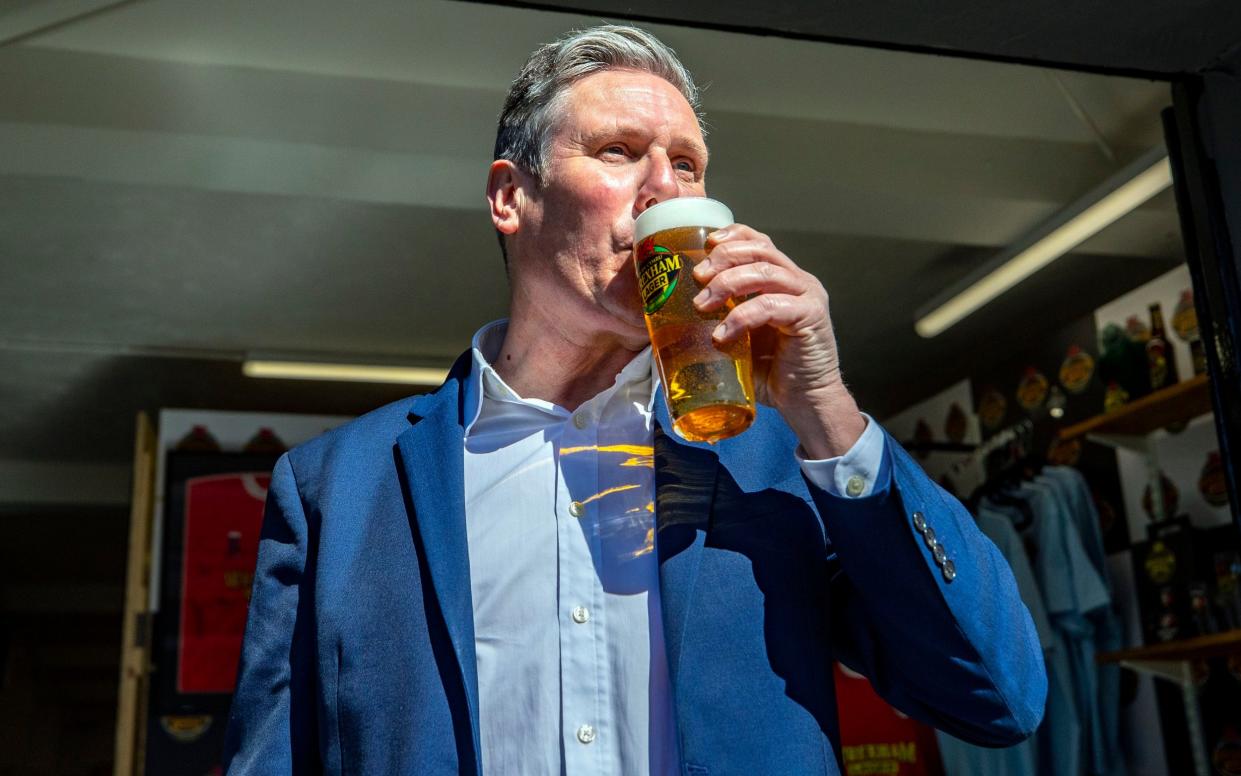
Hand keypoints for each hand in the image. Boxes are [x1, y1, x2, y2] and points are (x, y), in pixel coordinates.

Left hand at [691, 224, 866, 457]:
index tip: (704, 246)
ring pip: (765, 271)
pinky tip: (723, 335)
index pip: (759, 241)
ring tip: (703, 305)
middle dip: (723, 258)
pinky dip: (742, 317)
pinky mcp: (811, 317)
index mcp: (782, 279)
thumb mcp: (739, 338)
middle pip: (760, 249)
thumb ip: (719, 320)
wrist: (803, 402)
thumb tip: (670, 317)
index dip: (732, 235)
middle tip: (697, 278)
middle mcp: (798, 281)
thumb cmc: (770, 372)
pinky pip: (771, 306)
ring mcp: (807, 296)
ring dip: (728, 283)